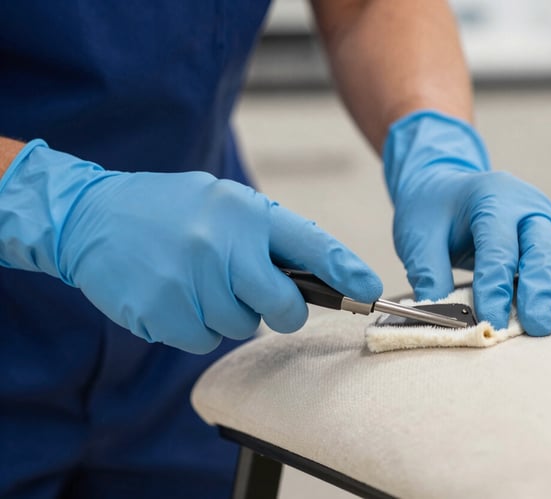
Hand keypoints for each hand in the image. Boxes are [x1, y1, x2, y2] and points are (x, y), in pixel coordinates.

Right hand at [0, 140, 381, 352]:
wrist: (91, 216)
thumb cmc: (170, 211)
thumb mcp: (222, 203)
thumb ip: (267, 236)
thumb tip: (320, 276)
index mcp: (244, 211)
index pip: (311, 245)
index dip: (346, 272)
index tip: (370, 291)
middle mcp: (222, 245)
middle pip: (283, 306)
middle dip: (281, 310)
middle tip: (262, 298)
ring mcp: (190, 280)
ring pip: (240, 327)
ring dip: (227, 313)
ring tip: (197, 280)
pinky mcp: (163, 311)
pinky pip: (202, 341)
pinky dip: (195, 326)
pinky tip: (174, 294)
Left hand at [383, 111, 550, 334]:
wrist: (446, 183)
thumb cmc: (432, 210)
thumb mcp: (416, 235)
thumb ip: (428, 273)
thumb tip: (437, 316)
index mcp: (491, 200)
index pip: (497, 247)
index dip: (495, 286)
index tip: (491, 321)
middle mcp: (528, 207)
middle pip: (543, 248)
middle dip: (542, 289)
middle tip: (539, 328)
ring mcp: (549, 219)